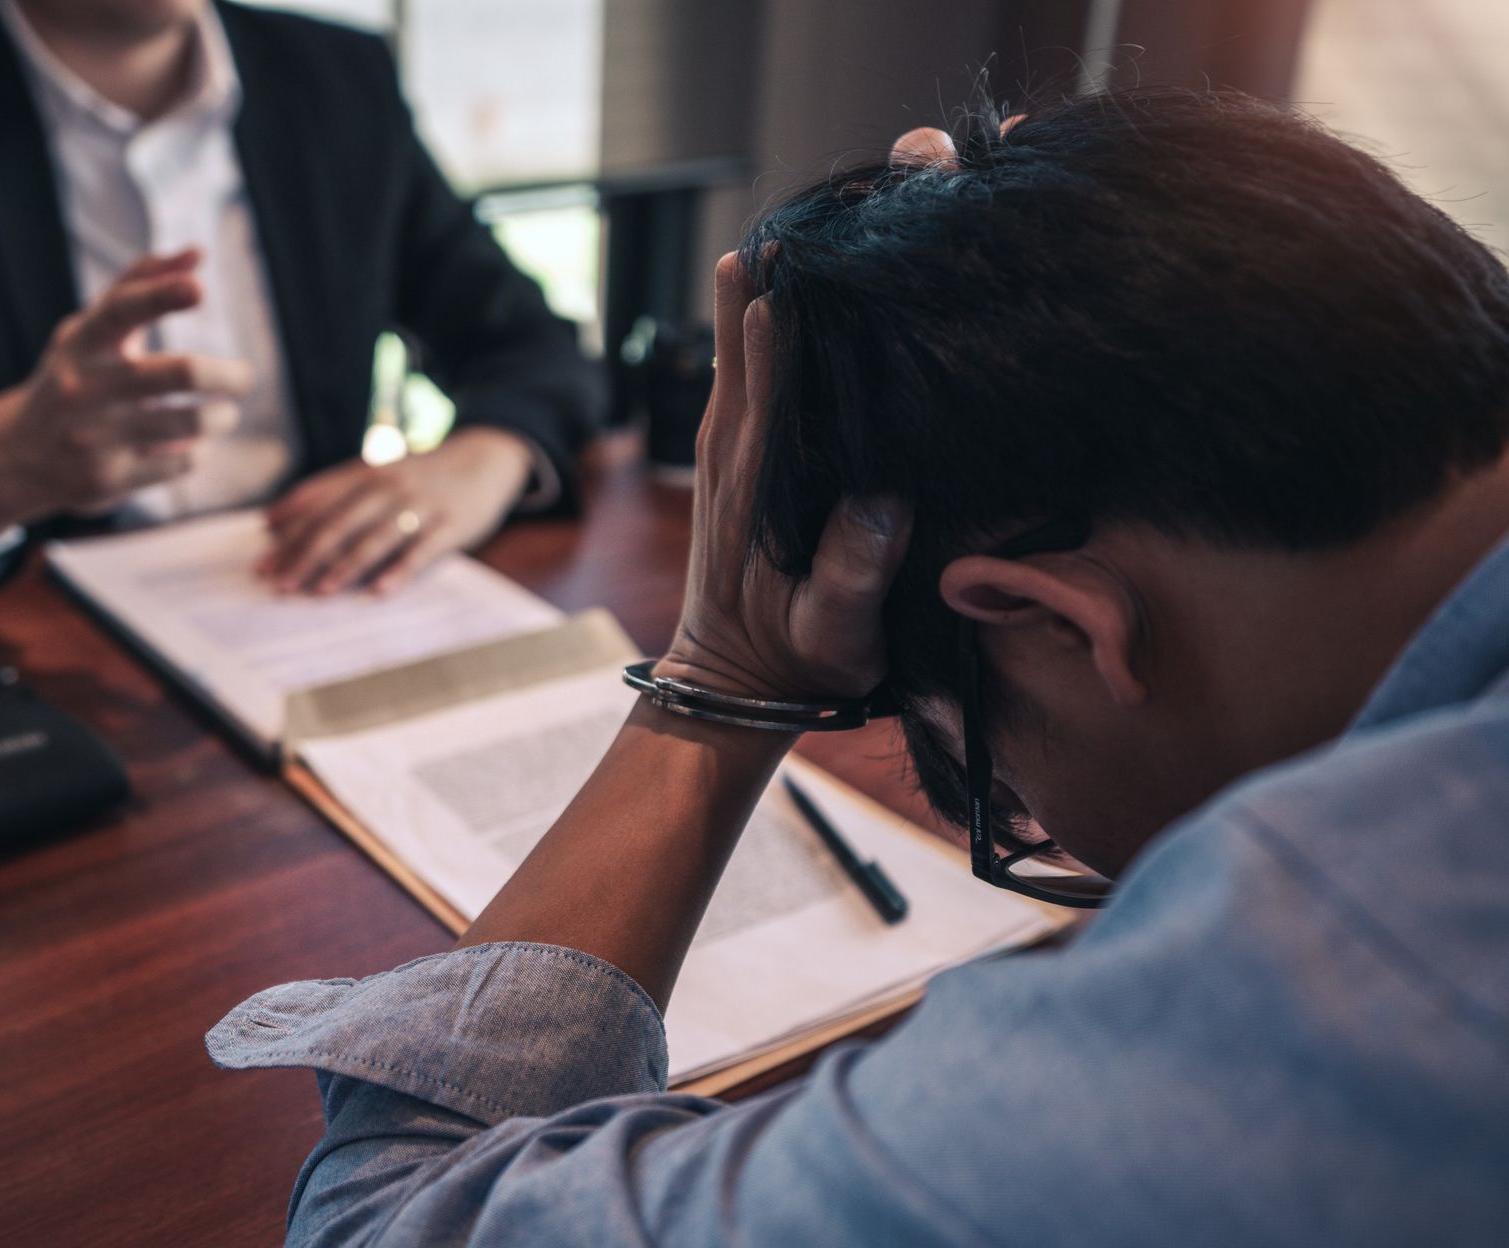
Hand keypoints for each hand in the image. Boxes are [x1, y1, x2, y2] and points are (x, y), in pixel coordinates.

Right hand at [0, 248, 251, 543]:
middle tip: (244, 377)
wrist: (20, 454)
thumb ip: (143, 284)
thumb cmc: (76, 375)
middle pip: (181, 372)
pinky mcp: (107, 479)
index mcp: (81, 341)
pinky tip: (192, 444)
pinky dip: (197, 451)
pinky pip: (181, 463)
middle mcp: (83, 386)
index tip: (200, 288)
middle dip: (229, 375)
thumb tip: (198, 252)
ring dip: (222, 417)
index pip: (122, 309)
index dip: (162, 295)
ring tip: (225, 413)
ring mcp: (93, 436)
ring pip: (191, 423)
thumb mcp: (94, 328)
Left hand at [257, 426, 534, 594]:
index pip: (319, 500)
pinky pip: (421, 550)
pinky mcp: (450, 524)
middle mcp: (388, 485)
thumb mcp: (377, 473)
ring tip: (319, 591)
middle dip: (306, 554)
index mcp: (366, 472)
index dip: (288, 529)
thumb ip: (331, 493)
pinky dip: (399, 570)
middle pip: (339, 522)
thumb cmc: (421, 475)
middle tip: (280, 582)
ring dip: (344, 566)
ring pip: (375, 537)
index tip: (262, 557)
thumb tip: (275, 522)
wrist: (487, 456)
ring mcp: (420, 504)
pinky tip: (379, 591)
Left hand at [656, 253, 911, 703]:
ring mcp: (725, 440)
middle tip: (834, 201)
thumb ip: (853, 573)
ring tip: (822, 213)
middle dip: (781, 264)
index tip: (822, 241)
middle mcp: (730, 443)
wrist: (730, 684)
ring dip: (773, 277)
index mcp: (757, 475)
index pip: (766, 369)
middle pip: (745, 329)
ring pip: (739, 334)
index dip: (789, 302)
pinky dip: (767, 313)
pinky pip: (744, 361)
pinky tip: (802, 276)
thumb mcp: (834, 634)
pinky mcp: (731, 445)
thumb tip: (882, 499)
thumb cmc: (792, 662)